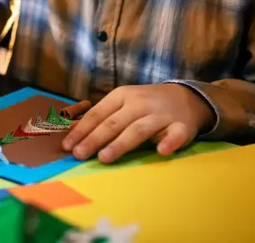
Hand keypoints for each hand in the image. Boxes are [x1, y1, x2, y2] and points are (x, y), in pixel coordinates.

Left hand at [62, 84, 214, 163]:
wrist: (186, 97)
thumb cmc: (146, 104)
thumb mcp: (121, 103)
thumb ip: (101, 117)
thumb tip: (73, 131)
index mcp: (122, 96)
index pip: (98, 114)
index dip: (82, 130)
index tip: (68, 146)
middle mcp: (140, 103)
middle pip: (114, 123)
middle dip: (94, 139)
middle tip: (79, 155)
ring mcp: (161, 114)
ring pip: (138, 130)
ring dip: (121, 144)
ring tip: (104, 158)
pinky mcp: (182, 126)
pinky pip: (176, 135)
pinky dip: (169, 142)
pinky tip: (161, 151)